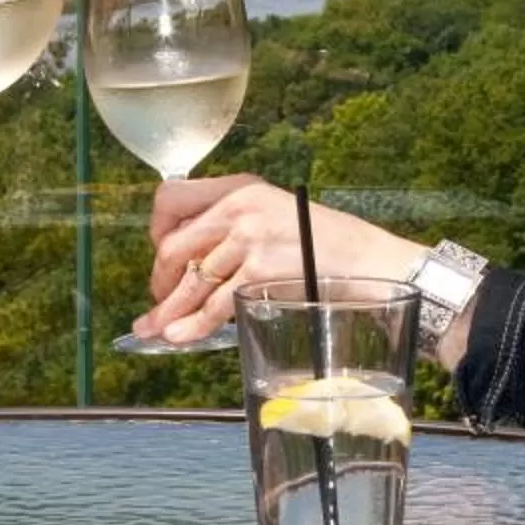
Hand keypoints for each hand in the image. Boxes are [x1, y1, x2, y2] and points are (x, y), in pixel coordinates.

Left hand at [134, 175, 424, 346]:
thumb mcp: (277, 215)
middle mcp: (240, 207)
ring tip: (155, 330)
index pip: (172, 198)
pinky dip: (192, 325)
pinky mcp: (260, 271)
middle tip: (161, 301)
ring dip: (168, 311)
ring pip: (190, 281)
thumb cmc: (328, 246)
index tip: (163, 253)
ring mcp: (249, 238)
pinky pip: (214, 305)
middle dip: (161, 280)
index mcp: (241, 187)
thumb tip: (192, 261)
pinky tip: (179, 337)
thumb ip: (235, 228)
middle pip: (174, 245)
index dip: (158, 229)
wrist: (370, 262)